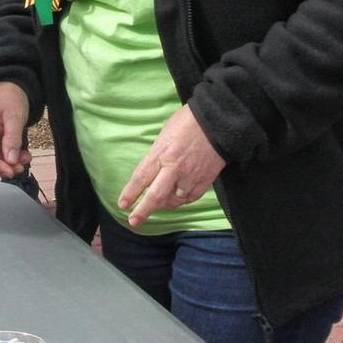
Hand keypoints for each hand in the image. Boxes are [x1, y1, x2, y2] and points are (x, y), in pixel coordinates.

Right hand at [0, 81, 32, 178]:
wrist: (8, 86)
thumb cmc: (9, 96)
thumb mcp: (15, 116)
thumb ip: (12, 139)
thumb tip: (11, 161)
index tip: (11, 171)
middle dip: (1, 168)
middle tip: (20, 167)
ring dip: (7, 165)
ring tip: (25, 159)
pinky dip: (9, 160)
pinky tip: (22, 155)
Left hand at [120, 104, 225, 229]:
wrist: (218, 121)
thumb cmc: (188, 121)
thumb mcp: (164, 134)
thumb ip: (158, 154)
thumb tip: (152, 169)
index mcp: (161, 154)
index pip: (141, 178)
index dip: (130, 193)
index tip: (123, 204)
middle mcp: (174, 168)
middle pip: (155, 196)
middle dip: (143, 211)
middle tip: (134, 221)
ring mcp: (191, 176)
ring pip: (175, 201)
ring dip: (165, 205)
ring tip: (159, 205)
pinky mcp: (205, 180)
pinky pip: (191, 198)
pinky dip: (183, 200)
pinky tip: (178, 198)